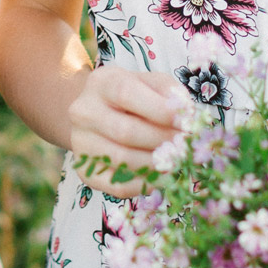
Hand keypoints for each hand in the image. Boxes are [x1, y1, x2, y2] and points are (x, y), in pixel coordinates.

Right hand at [69, 65, 186, 197]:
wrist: (98, 115)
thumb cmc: (134, 97)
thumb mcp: (151, 83)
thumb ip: (170, 93)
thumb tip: (187, 117)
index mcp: (102, 83)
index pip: (127, 94)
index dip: (160, 110)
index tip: (186, 123)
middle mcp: (84, 112)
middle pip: (125, 131)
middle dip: (163, 141)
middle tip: (186, 146)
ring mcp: (80, 142)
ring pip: (122, 161)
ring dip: (157, 164)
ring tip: (176, 160)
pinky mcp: (84, 170)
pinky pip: (117, 185)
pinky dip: (145, 183)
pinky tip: (160, 175)